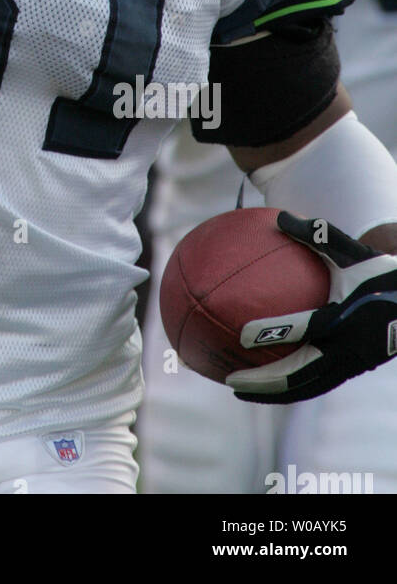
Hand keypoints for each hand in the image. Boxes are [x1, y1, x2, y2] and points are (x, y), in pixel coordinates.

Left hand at [227, 211, 396, 402]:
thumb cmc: (380, 274)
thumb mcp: (352, 251)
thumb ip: (316, 234)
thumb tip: (278, 217)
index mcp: (343, 318)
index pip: (304, 330)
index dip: (273, 334)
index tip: (242, 336)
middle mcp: (344, 348)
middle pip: (298, 375)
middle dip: (263, 382)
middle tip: (229, 381)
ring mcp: (348, 365)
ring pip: (304, 388)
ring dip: (271, 392)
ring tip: (238, 390)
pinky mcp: (349, 371)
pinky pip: (313, 385)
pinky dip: (287, 387)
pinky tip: (265, 382)